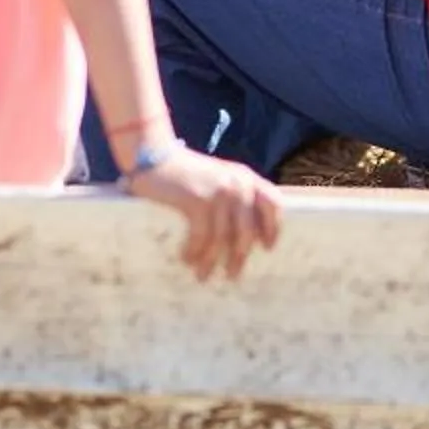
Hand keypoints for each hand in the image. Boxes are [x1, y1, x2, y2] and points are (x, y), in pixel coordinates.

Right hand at [126, 148, 283, 279]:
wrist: (155, 153)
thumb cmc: (185, 172)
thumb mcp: (218, 179)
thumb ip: (234, 197)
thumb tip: (243, 236)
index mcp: (246, 177)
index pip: (273, 204)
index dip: (273, 228)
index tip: (267, 249)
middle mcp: (238, 184)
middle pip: (247, 231)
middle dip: (239, 257)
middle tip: (231, 275)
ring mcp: (219, 192)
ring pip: (222, 239)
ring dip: (210, 261)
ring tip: (202, 275)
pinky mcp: (199, 200)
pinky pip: (201, 236)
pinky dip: (193, 251)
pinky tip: (186, 259)